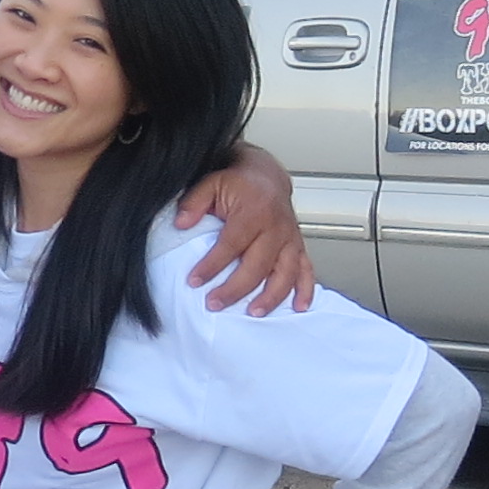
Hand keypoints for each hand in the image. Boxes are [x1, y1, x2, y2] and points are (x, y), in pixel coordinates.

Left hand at [180, 143, 313, 312]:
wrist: (267, 175)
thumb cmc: (239, 183)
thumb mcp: (211, 183)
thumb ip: (194, 202)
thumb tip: (181, 223)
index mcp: (254, 211)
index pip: (231, 244)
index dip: (212, 265)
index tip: (194, 280)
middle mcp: (276, 227)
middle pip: (257, 265)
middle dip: (235, 289)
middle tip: (215, 303)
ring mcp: (290, 239)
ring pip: (285, 273)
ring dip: (271, 296)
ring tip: (253, 313)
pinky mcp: (298, 246)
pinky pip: (306, 270)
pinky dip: (305, 290)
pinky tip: (298, 307)